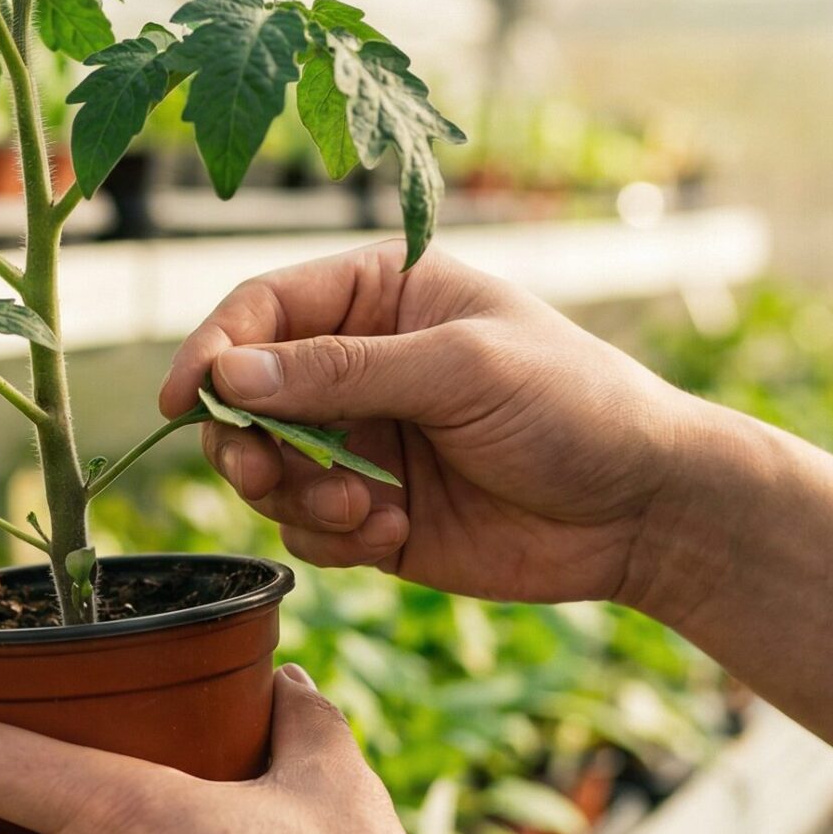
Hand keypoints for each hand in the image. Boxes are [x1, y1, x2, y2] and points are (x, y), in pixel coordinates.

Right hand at [159, 243, 709, 610]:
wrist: (646, 511)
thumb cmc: (574, 406)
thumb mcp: (460, 370)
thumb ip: (342, 372)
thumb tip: (232, 375)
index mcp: (380, 296)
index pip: (264, 309)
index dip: (215, 351)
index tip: (186, 402)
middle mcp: (360, 365)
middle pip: (247, 397)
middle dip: (248, 441)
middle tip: (267, 475)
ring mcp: (364, 442)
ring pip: (267, 469)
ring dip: (299, 496)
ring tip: (367, 510)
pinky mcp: (374, 514)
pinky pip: (307, 529)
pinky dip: (334, 538)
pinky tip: (396, 534)